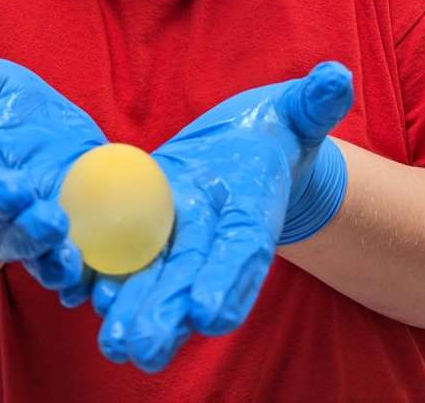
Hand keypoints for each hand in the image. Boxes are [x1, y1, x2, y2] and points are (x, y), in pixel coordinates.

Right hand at [0, 56, 106, 296]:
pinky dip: (81, 273)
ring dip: (53, 263)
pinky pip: (70, 258)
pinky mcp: (67, 231)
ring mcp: (32, 225)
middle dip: (28, 235)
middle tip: (53, 228)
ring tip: (73, 264)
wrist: (28, 125)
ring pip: (38, 256)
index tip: (17, 192)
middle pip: (7, 233)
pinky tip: (95, 277)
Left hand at [94, 61, 351, 371]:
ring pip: (158, 277)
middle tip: (142, 348)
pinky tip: (87, 296)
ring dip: (135, 308)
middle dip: (168, 312)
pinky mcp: (152, 226)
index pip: (245, 250)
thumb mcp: (298, 112)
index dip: (230, 281)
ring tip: (113, 342)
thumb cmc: (279, 129)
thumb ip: (315, 101)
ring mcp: (182, 235)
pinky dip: (109, 276)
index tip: (208, 314)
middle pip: (193, 278)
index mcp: (254, 210)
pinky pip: (129, 254)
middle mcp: (217, 234)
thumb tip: (337, 77)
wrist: (250, 148)